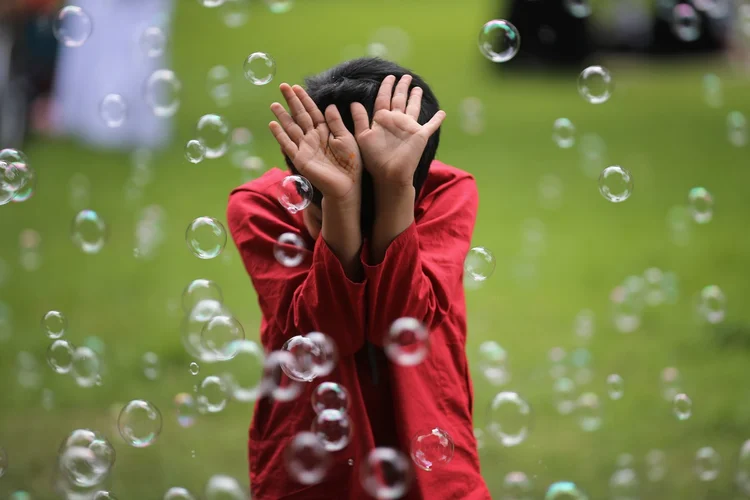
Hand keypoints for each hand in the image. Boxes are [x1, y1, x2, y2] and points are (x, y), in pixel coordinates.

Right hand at [269, 84, 361, 201]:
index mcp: (325, 131)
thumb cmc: (350, 163)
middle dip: (291, 101)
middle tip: (283, 86)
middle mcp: (313, 137)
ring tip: (274, 104)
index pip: (313, 111)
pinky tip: (272, 124)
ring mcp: (305, 147)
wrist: (347, 185)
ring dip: (282, 116)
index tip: (296, 87)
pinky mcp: (300, 158)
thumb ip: (336, 122)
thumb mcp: (346, 137)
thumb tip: (329, 106)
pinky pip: (288, 144)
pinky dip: (279, 134)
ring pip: (291, 127)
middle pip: (300, 116)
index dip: (305, 99)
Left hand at [351, 75, 445, 186]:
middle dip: (402, 87)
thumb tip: (353, 102)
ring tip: (418, 88)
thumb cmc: (374, 158)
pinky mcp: (420, 135)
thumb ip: (359, 119)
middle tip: (405, 76)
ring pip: (413, 107)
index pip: (384, 98)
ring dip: (416, 98)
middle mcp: (396, 121)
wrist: (389, 173)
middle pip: (399, 99)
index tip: (389, 77)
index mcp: (382, 119)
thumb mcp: (363, 136)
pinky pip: (431, 125)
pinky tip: (443, 113)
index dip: (386, 87)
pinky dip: (437, 119)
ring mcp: (409, 127)